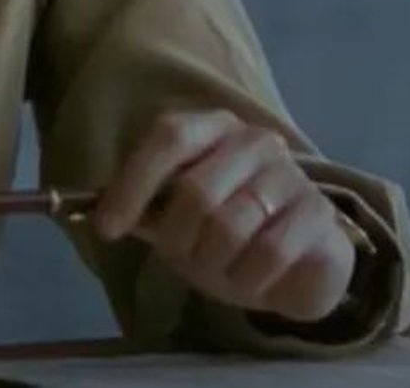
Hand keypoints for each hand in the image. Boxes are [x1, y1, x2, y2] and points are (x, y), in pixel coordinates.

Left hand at [91, 109, 355, 324]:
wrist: (301, 261)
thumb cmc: (230, 233)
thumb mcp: (179, 220)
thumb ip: (143, 211)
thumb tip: (91, 214)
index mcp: (212, 127)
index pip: (169, 138)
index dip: (133, 184)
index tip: (107, 228)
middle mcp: (253, 140)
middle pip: (195, 190)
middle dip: (177, 240)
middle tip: (181, 260)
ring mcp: (290, 174)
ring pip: (230, 226)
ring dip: (214, 265)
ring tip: (220, 272)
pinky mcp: (319, 213)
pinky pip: (269, 252)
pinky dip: (250, 279)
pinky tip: (252, 281)